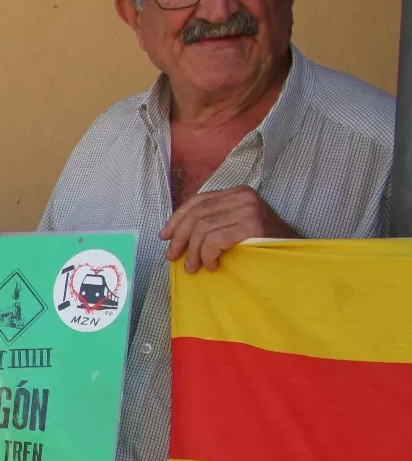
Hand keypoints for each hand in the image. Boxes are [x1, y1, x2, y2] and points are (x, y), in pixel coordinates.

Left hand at [160, 185, 293, 273]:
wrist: (297, 256)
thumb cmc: (264, 245)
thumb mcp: (237, 227)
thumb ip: (215, 222)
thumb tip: (177, 234)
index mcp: (238, 192)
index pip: (198, 201)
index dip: (177, 219)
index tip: (164, 236)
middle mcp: (243, 196)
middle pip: (197, 214)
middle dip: (179, 237)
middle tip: (173, 257)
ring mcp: (249, 209)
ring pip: (203, 229)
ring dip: (194, 252)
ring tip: (193, 268)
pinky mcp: (253, 225)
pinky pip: (216, 239)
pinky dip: (208, 255)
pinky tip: (212, 265)